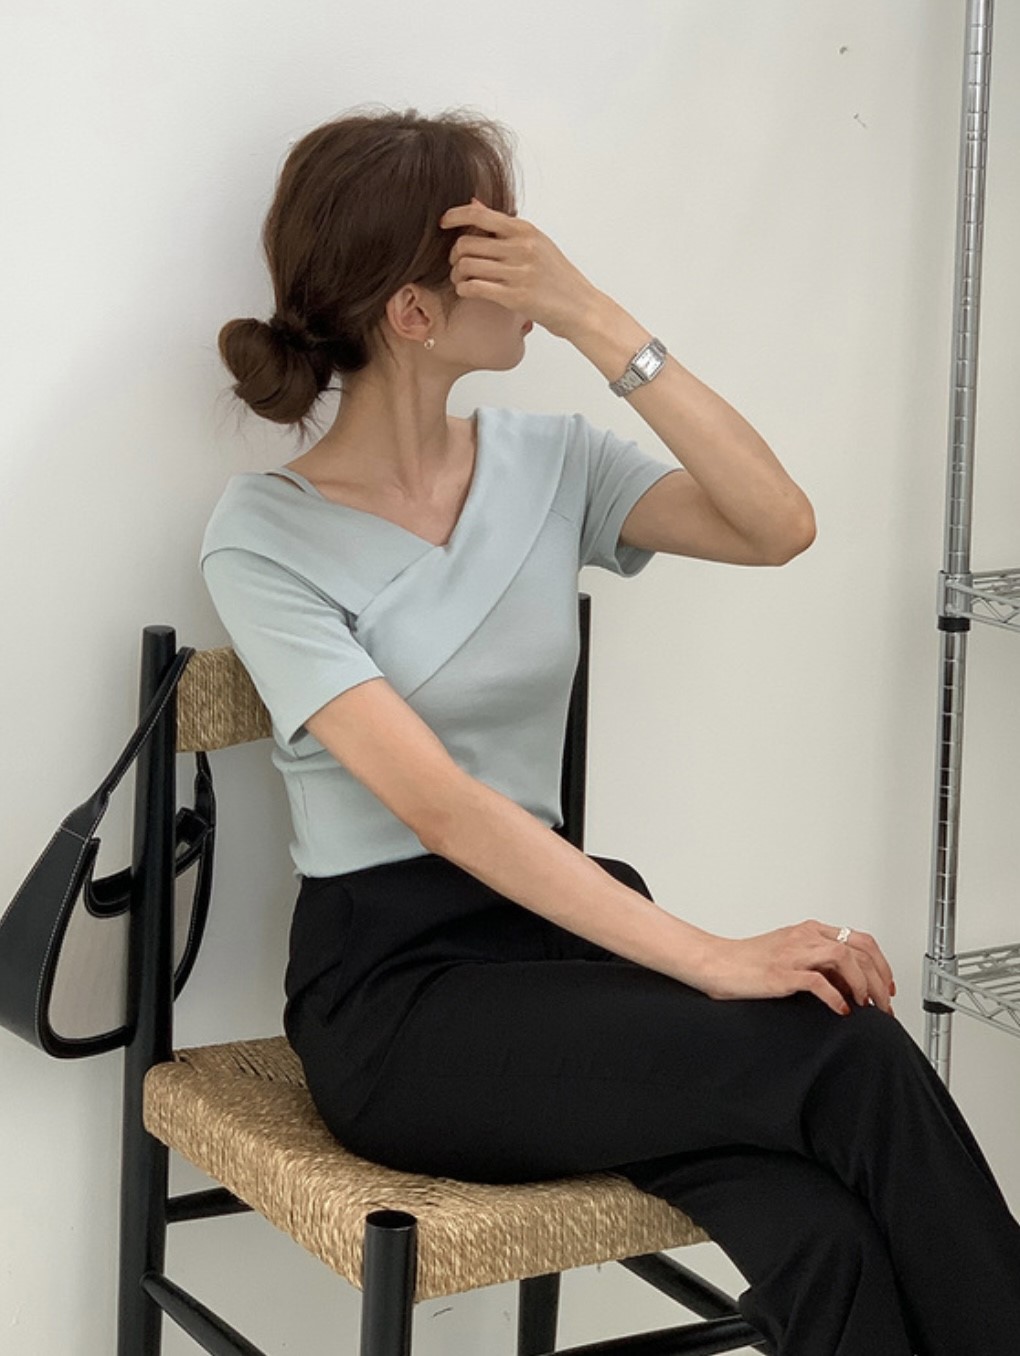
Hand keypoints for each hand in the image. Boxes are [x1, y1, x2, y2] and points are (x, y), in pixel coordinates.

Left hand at [438, 197, 600, 339]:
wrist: (581, 307)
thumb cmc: (558, 277)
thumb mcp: (537, 242)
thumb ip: (504, 226)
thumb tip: (474, 203)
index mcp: (525, 230)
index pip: (479, 215)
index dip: (454, 216)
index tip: (442, 223)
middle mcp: (521, 248)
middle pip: (466, 243)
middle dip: (454, 255)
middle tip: (456, 264)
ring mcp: (518, 272)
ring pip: (466, 266)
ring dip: (456, 275)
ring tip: (461, 280)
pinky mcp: (515, 297)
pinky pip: (474, 288)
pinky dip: (463, 289)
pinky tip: (467, 291)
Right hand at [698, 920, 896, 1017]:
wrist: (716, 963)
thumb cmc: (747, 962)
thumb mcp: (789, 954)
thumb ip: (817, 963)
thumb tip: (847, 984)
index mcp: (809, 931)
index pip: (860, 940)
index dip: (880, 964)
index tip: (885, 985)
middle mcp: (806, 937)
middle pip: (860, 949)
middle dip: (879, 979)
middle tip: (883, 1003)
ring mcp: (795, 953)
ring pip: (846, 960)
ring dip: (864, 986)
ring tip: (866, 1006)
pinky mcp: (783, 972)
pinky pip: (820, 982)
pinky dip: (836, 997)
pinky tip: (840, 1010)